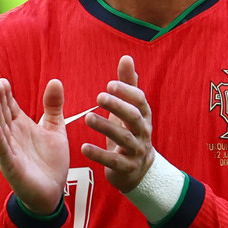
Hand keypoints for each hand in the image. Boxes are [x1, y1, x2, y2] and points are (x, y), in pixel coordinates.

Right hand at [0, 78, 68, 214]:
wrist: (53, 190)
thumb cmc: (51, 160)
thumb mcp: (55, 128)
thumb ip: (54, 106)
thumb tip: (55, 80)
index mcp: (22, 126)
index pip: (11, 106)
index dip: (6, 94)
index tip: (2, 80)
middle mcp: (13, 136)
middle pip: (4, 115)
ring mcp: (11, 151)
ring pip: (0, 130)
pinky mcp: (12, 166)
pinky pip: (4, 151)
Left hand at [82, 55, 154, 191]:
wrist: (138, 169)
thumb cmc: (130, 132)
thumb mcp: (130, 109)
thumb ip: (127, 84)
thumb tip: (126, 58)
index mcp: (143, 116)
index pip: (139, 101)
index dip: (126, 92)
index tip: (109, 84)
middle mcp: (143, 132)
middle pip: (134, 118)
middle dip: (118, 107)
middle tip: (99, 97)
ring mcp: (136, 150)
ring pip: (124, 138)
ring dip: (106, 127)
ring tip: (88, 117)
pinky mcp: (127, 167)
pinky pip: (114, 161)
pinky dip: (99, 154)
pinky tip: (84, 147)